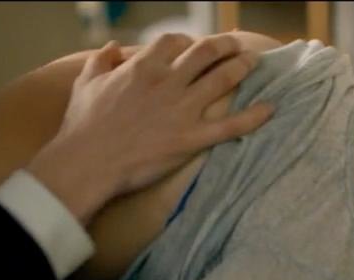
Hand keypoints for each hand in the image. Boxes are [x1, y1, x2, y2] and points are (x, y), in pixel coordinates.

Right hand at [27, 33, 275, 223]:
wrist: (87, 162)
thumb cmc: (83, 125)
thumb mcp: (86, 83)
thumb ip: (101, 60)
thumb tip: (113, 47)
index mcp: (142, 67)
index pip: (174, 42)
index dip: (187, 42)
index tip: (193, 47)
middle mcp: (168, 82)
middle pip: (206, 53)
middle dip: (225, 46)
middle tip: (236, 46)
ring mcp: (183, 110)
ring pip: (223, 80)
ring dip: (243, 67)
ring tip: (254, 62)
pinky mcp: (192, 138)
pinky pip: (231, 125)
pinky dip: (254, 116)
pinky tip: (270, 109)